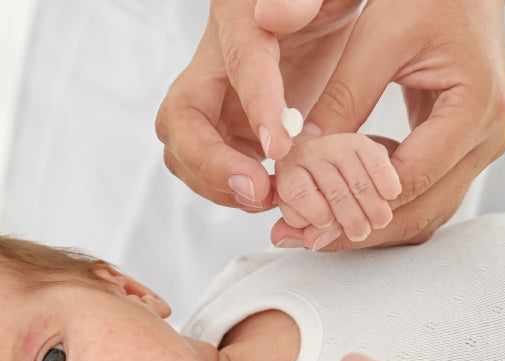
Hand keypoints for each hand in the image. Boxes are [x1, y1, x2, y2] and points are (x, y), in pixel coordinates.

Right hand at [155, 0, 361, 210]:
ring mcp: (213, 99)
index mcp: (239, 20)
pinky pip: (212, 166)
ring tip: (269, 197)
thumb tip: (270, 13)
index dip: (256, 107)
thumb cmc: (324, 1)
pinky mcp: (227, 127)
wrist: (316, 14)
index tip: (279, 148)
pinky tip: (272, 194)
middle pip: (180, 119)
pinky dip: (234, 189)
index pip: (241, 63)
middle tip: (259, 190)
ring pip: (186, 151)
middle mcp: (212, 62)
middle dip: (212, 163)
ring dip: (219, 184)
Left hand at [270, 0, 504, 250]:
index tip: (307, 223)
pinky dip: (383, 202)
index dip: (355, 207)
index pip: (411, 179)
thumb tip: (297, 151)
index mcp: (475, 109)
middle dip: (358, 230)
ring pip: (425, 210)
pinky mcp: (464, 147)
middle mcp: (487, 138)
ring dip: (369, 224)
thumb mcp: (377, 39)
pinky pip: (425, 191)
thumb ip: (341, 97)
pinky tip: (339, 199)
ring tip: (312, 232)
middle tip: (301, 240)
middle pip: (421, 210)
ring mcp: (480, 146)